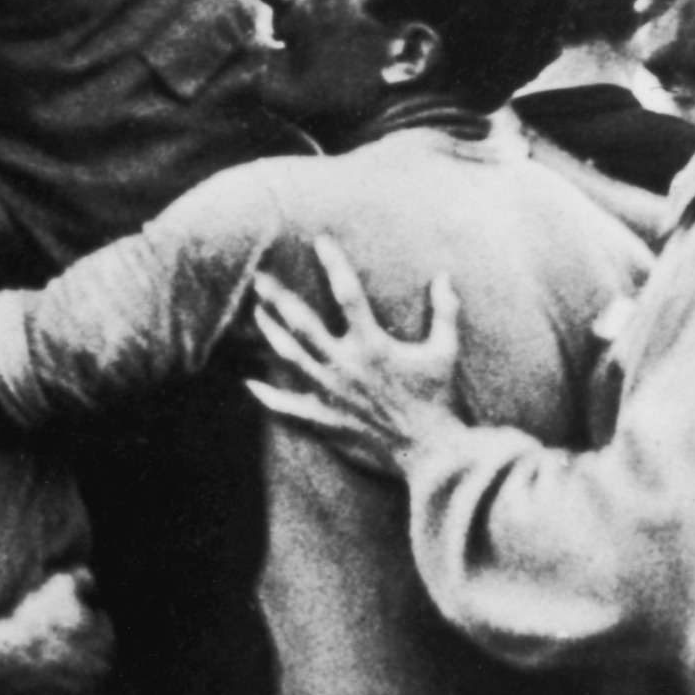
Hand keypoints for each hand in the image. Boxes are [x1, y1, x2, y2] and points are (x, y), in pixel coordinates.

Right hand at [3, 569, 113, 694]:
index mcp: (107, 642)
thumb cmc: (35, 623)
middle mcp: (100, 673)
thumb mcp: (60, 585)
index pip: (101, 623)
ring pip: (77, 676)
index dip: (82, 615)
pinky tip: (35, 674)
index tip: (62, 614)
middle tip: (52, 634)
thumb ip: (82, 578)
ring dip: (66, 666)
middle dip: (78, 644)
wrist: (4, 661)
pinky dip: (52, 688)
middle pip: (91, 652)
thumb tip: (90, 579)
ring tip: (42, 654)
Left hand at [247, 241, 463, 479]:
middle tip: (259, 277)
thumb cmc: (440, 400)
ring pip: (289, 358)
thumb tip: (443, 276)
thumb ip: (445, 312)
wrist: (430, 454)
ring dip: (268, 334)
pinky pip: (288, 408)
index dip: (334, 264)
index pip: (348, 294)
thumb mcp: (446, 352)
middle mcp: (345, 365)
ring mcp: (330, 393)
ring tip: (253, 314)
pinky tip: (249, 383)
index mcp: (373, 344)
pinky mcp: (325, 420)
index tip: (319, 240)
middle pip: (302, 324)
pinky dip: (267, 397)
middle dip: (278, 298)